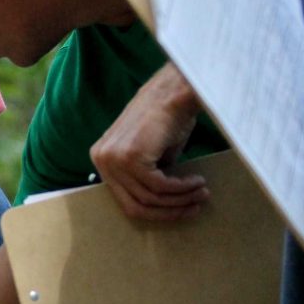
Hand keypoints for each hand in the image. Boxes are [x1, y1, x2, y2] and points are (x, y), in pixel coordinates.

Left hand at [90, 63, 209, 220]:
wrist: (175, 92)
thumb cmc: (167, 118)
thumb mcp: (153, 155)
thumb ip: (149, 177)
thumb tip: (163, 205)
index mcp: (102, 158)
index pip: (126, 200)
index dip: (156, 212)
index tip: (182, 211)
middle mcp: (101, 160)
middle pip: (135, 205)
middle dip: (169, 211)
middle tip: (196, 207)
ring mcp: (112, 159)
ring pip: (150, 197)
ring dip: (181, 199)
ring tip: (202, 193)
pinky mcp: (129, 157)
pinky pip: (158, 186)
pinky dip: (181, 188)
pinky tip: (197, 182)